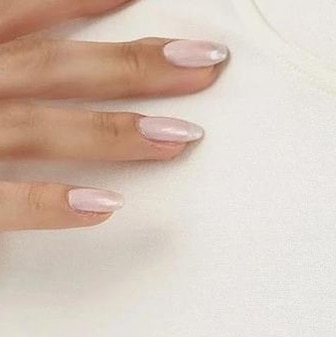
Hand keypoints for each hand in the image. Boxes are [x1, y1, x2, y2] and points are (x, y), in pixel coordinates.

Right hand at [0, 0, 228, 230]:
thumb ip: (7, 62)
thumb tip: (51, 58)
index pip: (24, 13)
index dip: (81, 2)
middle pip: (52, 66)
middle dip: (130, 65)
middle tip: (203, 63)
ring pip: (38, 128)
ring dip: (110, 131)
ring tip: (179, 137)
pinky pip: (6, 201)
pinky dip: (52, 202)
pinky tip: (107, 204)